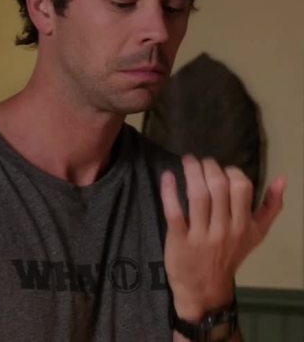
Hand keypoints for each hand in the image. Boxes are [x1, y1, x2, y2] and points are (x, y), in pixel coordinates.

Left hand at [160, 155, 285, 320]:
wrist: (205, 288)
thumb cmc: (230, 255)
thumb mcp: (256, 234)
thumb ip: (270, 207)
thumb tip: (282, 179)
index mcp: (244, 225)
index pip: (241, 187)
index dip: (231, 171)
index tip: (221, 169)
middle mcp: (224, 228)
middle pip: (219, 187)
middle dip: (209, 167)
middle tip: (201, 161)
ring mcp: (201, 234)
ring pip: (198, 195)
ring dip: (191, 172)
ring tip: (187, 161)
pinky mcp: (179, 239)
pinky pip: (174, 211)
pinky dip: (169, 192)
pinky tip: (168, 177)